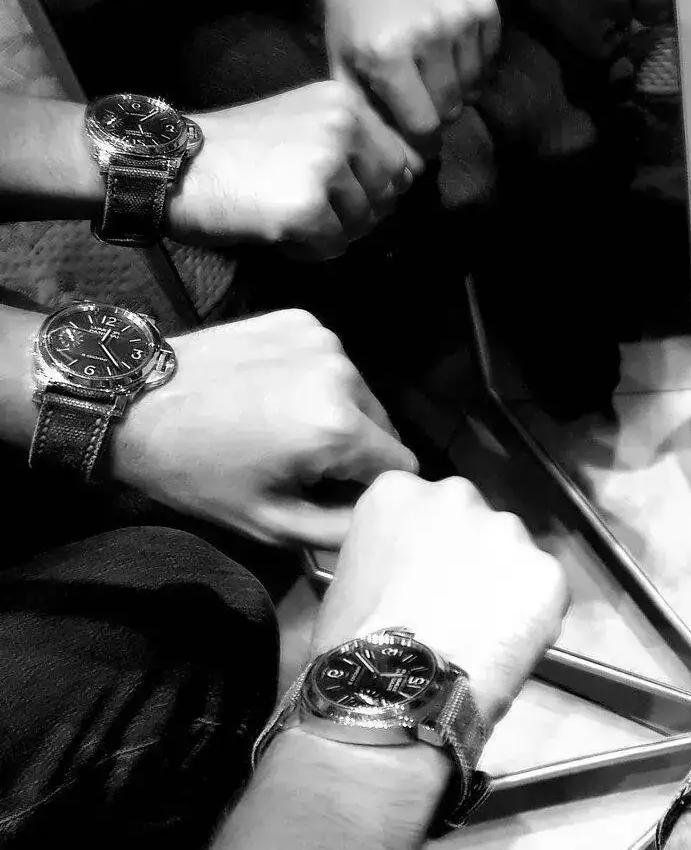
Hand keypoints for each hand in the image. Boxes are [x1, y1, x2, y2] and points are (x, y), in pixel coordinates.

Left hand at [114, 309, 418, 548]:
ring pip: (358, 393)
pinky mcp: (301, 319)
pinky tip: (271, 390)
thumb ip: (338, 530)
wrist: (130, 400)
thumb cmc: (195, 470)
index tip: (328, 492)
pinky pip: (331, 362)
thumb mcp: (267, 523)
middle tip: (298, 462)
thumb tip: (380, 520)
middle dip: (354, 449)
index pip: (401, 465)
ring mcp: (323, 339)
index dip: (368, 486)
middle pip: (384, 426)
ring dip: (335, 413)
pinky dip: (313, 379)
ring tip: (281, 424)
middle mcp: (343, 374)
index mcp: (337, 427)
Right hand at [169, 81, 422, 259]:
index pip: (399, 160)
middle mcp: (344, 127)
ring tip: (285, 216)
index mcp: (346, 103)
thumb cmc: (233, 152)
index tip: (336, 193)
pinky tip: (276, 231)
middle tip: (309, 211)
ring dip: (330, 232)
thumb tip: (403, 182)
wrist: (166, 163)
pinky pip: (333, 246)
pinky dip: (309, 250)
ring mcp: (326, 165)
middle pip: (388, 194)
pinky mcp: (307, 206)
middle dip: (356, 212)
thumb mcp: (301, 127)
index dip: (373, 187)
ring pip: (362, 223)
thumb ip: (352, 145)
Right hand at [310, 472, 567, 721]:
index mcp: (400, 491)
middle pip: (475, 522)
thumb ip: (391, 552)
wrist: (394, 695)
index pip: (425, 507)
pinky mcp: (547, 571)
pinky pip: (544, 591)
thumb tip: (413, 569)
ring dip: (506, 583)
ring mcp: (508, 529)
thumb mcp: (350, 577)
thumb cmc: (352, 646)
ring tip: (484, 633)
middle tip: (458, 606)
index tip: (425, 580)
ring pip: (514, 554)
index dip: (430, 549)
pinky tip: (507, 648)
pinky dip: (533, 616)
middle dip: (473, 556)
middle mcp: (458, 495)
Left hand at [321, 0, 500, 154]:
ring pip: (473, 87)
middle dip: (436, 110)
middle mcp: (428, 35)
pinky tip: (449, 47)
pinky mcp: (484, 6)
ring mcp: (460, 18)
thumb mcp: (343, 67)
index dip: (420, 134)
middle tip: (419, 92)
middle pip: (451, 108)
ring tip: (432, 68)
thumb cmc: (353, 16)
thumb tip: (407, 170)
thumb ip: (369, 118)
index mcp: (387, 54)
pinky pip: (489, 59)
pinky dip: (472, 62)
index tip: (412, 126)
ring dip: (455, 87)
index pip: (424, 125)